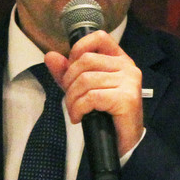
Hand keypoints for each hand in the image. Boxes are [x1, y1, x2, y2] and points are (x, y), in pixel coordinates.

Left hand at [44, 29, 144, 156]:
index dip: (79, 49)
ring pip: (86, 80)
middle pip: (86, 61)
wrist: (123, 142)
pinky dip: (78, 108)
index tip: (71, 69)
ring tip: (75, 111)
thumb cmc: (105, 114)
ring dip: (72, 99)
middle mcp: (127, 67)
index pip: (99, 37)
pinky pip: (91, 97)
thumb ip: (67, 72)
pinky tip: (80, 117)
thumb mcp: (83, 89)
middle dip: (69, 81)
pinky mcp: (126, 98)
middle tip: (71, 99)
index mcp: (120, 60)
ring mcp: (129, 82)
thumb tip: (50, 56)